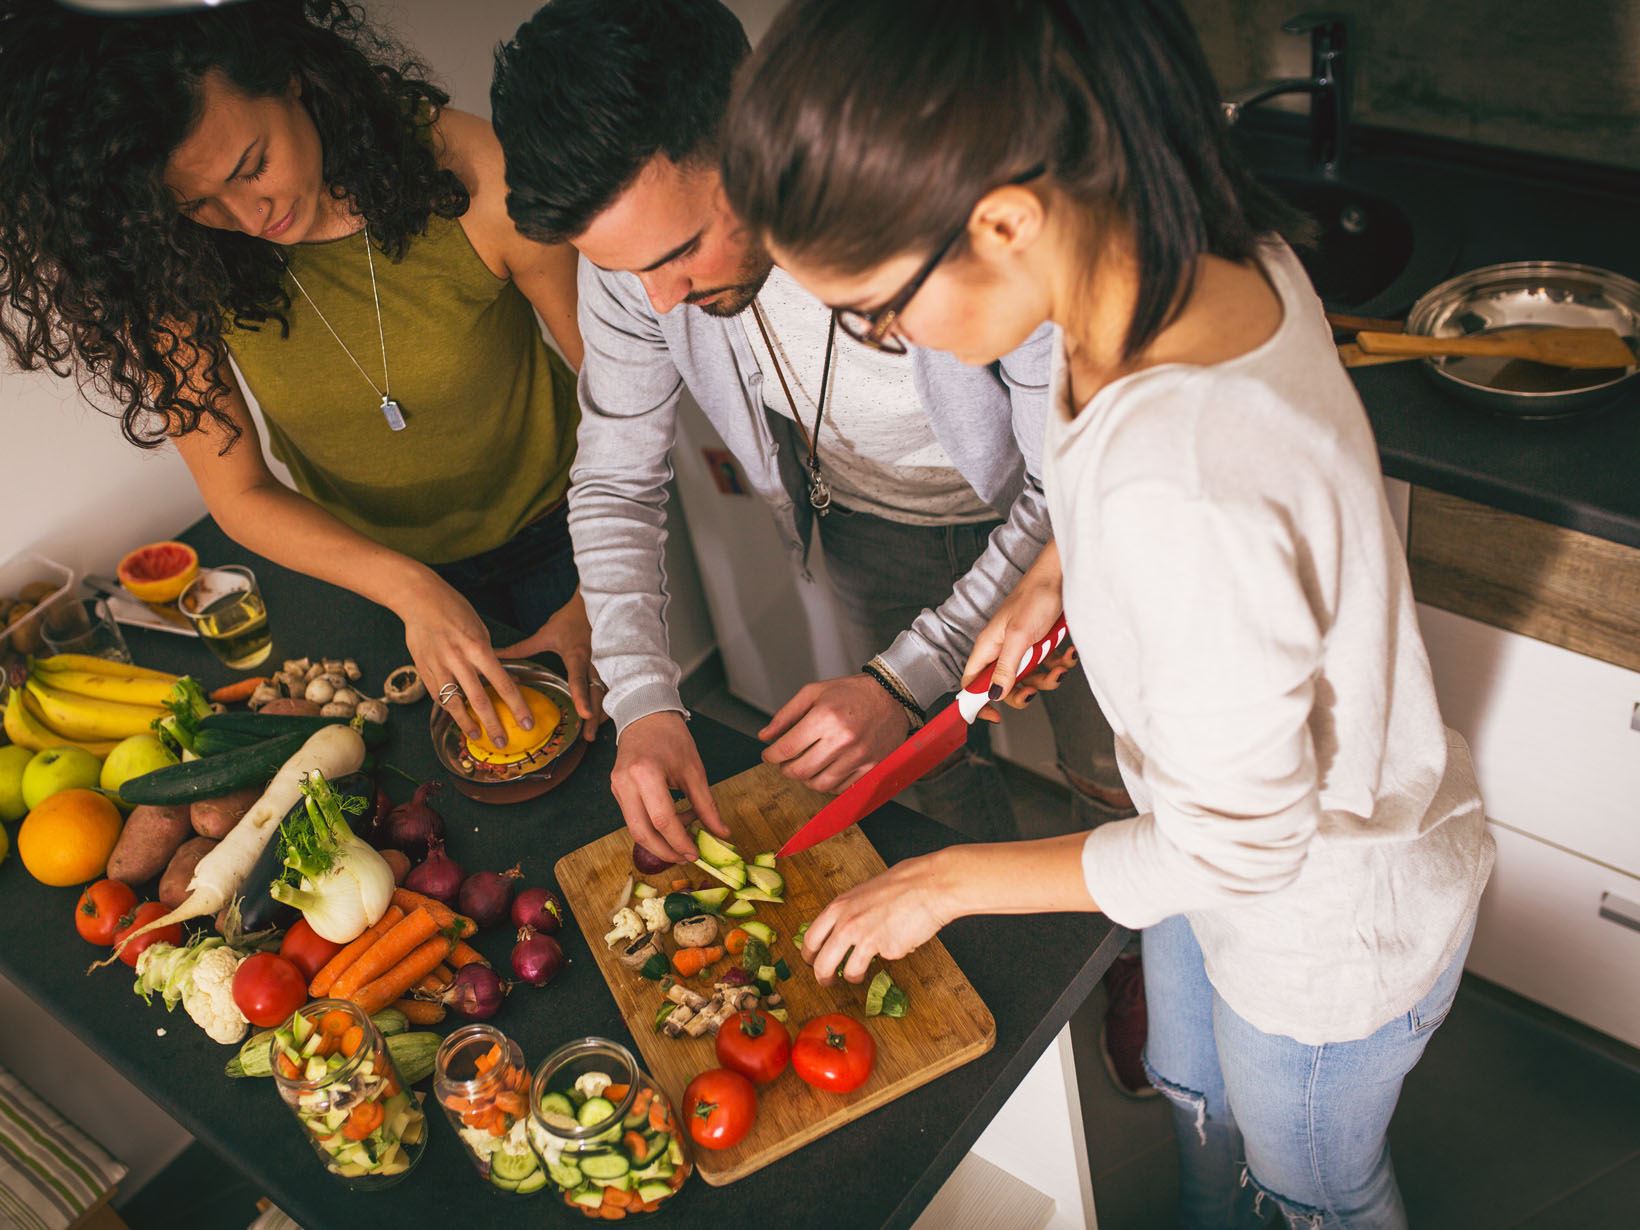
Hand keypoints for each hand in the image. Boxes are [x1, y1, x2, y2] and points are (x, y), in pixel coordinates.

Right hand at [397, 572, 533, 745]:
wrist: (420, 600)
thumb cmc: (454, 610)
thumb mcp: (480, 629)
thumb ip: (490, 656)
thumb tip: (505, 678)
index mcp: (478, 648)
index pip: (503, 684)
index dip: (517, 706)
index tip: (526, 722)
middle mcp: (459, 660)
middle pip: (480, 700)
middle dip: (494, 725)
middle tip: (503, 742)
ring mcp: (438, 667)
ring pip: (454, 704)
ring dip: (468, 724)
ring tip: (478, 736)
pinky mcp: (423, 670)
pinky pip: (438, 695)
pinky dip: (449, 707)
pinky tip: (456, 716)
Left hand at [495, 588, 603, 740]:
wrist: (597, 605)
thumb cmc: (570, 620)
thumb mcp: (545, 634)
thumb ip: (522, 649)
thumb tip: (496, 655)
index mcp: (577, 655)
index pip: (578, 679)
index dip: (581, 696)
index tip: (584, 714)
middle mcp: (594, 663)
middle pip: (597, 693)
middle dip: (594, 716)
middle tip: (587, 736)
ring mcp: (607, 665)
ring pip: (608, 692)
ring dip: (602, 712)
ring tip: (593, 732)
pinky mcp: (613, 666)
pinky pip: (613, 688)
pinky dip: (609, 702)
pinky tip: (603, 716)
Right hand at [611, 711, 727, 861]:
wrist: (646, 715)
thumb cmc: (671, 737)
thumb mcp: (694, 770)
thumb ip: (706, 805)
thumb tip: (722, 833)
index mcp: (646, 773)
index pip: (662, 820)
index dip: (679, 842)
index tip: (695, 854)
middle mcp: (625, 783)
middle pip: (641, 832)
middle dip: (665, 851)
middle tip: (686, 857)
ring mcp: (616, 787)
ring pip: (634, 829)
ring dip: (658, 841)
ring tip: (682, 839)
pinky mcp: (615, 790)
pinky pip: (632, 818)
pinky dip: (651, 827)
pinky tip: (670, 822)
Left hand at [758, 674, 910, 793]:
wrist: (892, 697)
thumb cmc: (853, 692)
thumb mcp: (814, 692)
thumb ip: (786, 715)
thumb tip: (765, 736)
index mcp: (825, 717)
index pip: (787, 748)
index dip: (771, 756)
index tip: (769, 755)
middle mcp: (842, 739)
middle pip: (800, 771)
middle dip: (786, 769)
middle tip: (785, 761)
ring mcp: (859, 756)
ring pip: (819, 784)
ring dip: (806, 779)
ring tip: (806, 765)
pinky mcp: (871, 768)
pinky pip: (841, 789)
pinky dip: (828, 783)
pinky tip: (826, 769)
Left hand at [803, 852, 955, 984]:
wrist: (929, 886)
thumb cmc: (902, 883)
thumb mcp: (863, 893)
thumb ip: (851, 911)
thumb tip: (845, 926)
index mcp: (839, 907)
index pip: (811, 938)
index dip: (809, 955)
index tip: (812, 960)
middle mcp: (847, 924)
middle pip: (822, 963)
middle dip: (822, 977)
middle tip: (826, 981)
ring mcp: (866, 939)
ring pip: (849, 972)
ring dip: (853, 977)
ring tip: (858, 975)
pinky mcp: (887, 951)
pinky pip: (882, 963)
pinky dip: (886, 960)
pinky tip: (893, 947)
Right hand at [962, 541, 1070, 722]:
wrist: (1062, 575)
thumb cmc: (1036, 596)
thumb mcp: (1020, 637)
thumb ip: (1006, 667)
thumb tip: (994, 694)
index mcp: (988, 647)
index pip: (971, 683)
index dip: (979, 702)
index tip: (995, 715)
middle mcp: (1002, 649)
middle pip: (1004, 686)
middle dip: (1024, 691)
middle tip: (1036, 689)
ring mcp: (1021, 647)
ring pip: (1029, 677)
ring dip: (1048, 677)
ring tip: (1060, 668)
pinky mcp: (1040, 643)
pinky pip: (1046, 664)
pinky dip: (1059, 663)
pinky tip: (1068, 654)